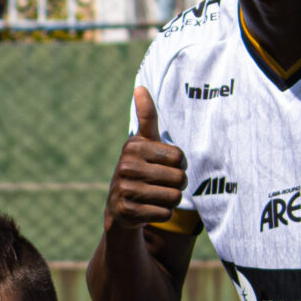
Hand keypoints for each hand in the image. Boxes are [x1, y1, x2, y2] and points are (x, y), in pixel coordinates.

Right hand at [104, 87, 188, 232]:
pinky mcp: (127, 212)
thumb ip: (146, 116)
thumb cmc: (140, 169)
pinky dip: (164, 213)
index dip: (180, 165)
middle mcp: (126, 167)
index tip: (167, 166)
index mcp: (133, 147)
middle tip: (163, 184)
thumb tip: (140, 87)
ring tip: (157, 196)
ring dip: (172, 199)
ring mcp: (124, 190)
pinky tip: (150, 209)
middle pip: (179, 178)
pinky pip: (165, 213)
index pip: (180, 158)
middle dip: (178, 184)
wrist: (119, 206)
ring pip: (174, 197)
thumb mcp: (143, 143)